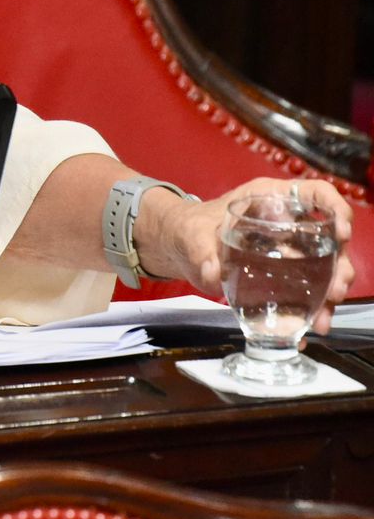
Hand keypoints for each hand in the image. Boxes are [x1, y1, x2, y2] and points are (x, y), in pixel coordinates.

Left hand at [146, 177, 353, 334]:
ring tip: (323, 318)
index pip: (315, 192)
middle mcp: (287, 222)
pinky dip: (312, 309)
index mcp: (269, 198)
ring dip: (330, 293)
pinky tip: (311, 326)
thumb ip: (198, 249)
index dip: (334, 207)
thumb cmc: (187, 229)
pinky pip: (306, 289)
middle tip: (334, 291)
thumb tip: (210, 272)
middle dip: (339, 265)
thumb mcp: (189, 233)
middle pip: (328, 238)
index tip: (340, 231)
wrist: (178, 249)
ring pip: (324, 267)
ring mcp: (288, 249)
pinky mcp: (282, 274)